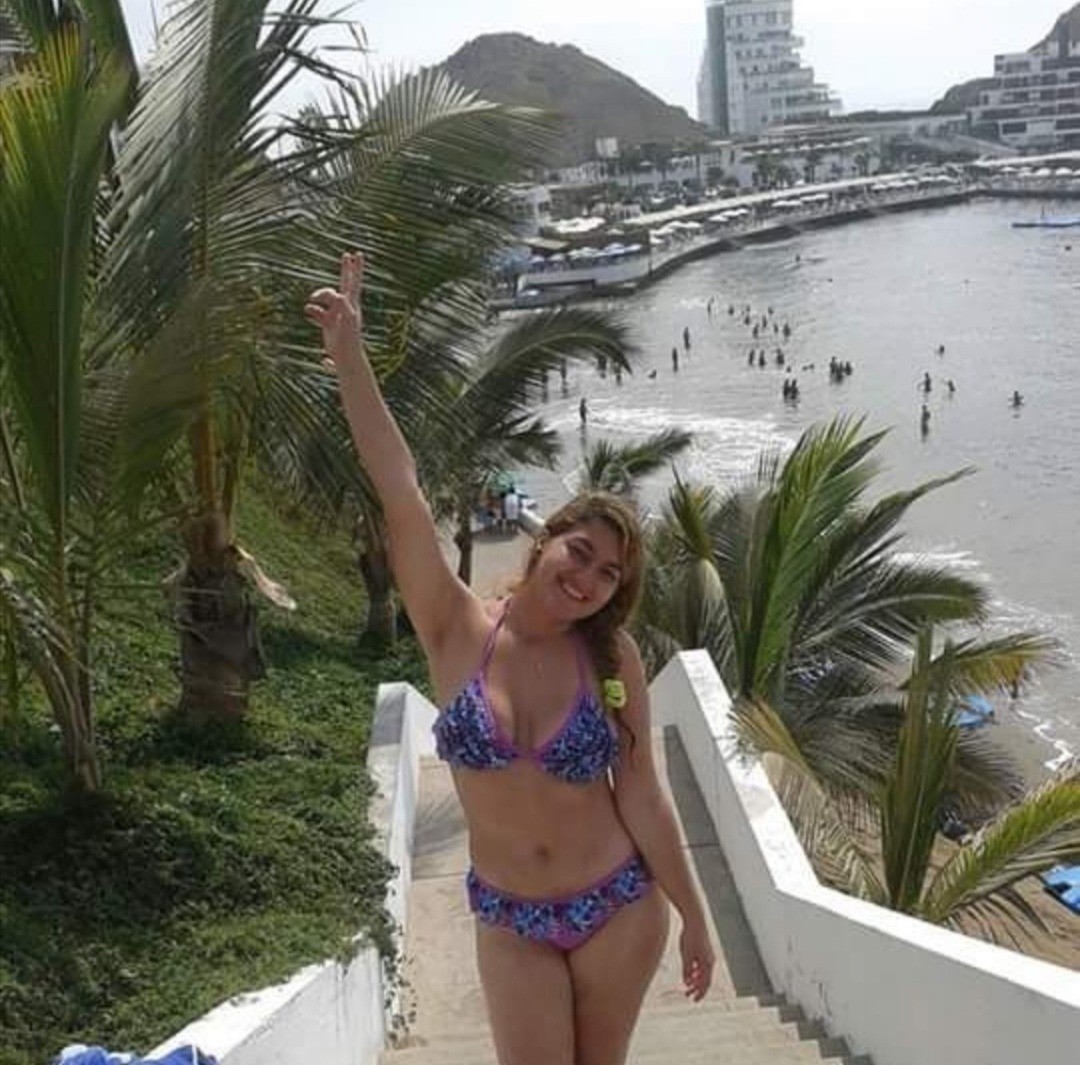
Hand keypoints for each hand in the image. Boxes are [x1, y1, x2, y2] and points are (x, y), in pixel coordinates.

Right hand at [304, 251, 363, 372]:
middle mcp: (345, 307)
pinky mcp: (328, 324)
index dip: (355, 268)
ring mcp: (337, 314)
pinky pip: (318, 312)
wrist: (346, 356)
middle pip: (345, 283)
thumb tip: (336, 294)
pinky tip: (308, 311)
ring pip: (326, 298)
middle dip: (346, 270)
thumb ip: (342, 305)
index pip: (353, 281)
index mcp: (351, 303)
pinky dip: (312, 311)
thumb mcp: (346, 319)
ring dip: (319, 296)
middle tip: (347, 255)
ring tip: (312, 299)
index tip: (357, 254)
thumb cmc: (349, 338)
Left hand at [679, 917, 714, 1001]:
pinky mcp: (704, 949)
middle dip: (697, 988)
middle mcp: (710, 960)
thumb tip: (687, 983)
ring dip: (696, 980)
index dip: (700, 993)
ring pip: (703, 971)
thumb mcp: (686, 955)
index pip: (705, 984)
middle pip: (705, 979)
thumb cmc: (690, 937)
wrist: (694, 919)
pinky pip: (702, 964)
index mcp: (708, 963)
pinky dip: (696, 971)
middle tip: (689, 996)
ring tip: (687, 986)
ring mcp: (708, 954)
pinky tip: (689, 972)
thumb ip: (687, 970)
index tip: (694, 1000)